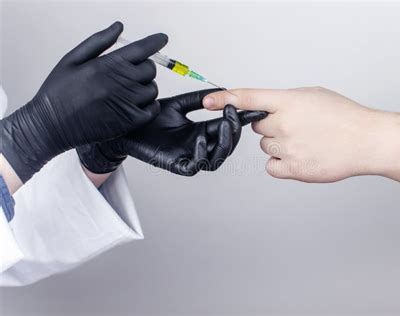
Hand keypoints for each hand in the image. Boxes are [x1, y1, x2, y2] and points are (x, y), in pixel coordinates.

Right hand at [1, 22, 166, 181]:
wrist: (52, 125)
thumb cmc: (59, 91)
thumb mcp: (72, 59)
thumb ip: (99, 41)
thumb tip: (119, 27)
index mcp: (107, 65)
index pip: (141, 49)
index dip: (155, 41)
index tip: (163, 38)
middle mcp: (120, 83)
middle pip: (150, 69)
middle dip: (144, 68)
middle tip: (130, 74)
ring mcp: (127, 103)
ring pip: (152, 89)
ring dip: (145, 88)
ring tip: (128, 91)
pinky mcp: (130, 121)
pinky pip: (152, 109)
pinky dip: (148, 106)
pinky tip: (135, 105)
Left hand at [77, 89, 266, 175]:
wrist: (124, 126)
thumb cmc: (147, 117)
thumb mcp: (178, 104)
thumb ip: (200, 99)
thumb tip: (223, 91)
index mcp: (201, 131)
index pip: (227, 127)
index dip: (241, 119)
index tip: (253, 108)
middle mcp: (198, 145)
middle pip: (227, 145)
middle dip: (235, 130)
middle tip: (234, 114)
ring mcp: (188, 156)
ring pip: (216, 158)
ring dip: (224, 143)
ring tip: (224, 126)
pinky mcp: (176, 165)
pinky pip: (196, 165)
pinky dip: (201, 153)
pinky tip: (200, 138)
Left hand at [203, 87, 380, 181]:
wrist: (367, 141)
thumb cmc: (344, 117)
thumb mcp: (313, 95)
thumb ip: (286, 101)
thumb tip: (268, 109)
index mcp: (289, 102)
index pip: (248, 98)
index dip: (225, 98)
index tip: (208, 101)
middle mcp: (284, 125)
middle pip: (257, 127)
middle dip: (272, 126)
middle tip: (296, 127)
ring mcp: (288, 148)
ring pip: (267, 147)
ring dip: (280, 145)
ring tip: (306, 142)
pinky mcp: (294, 170)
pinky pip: (272, 167)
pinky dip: (282, 164)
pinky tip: (302, 157)